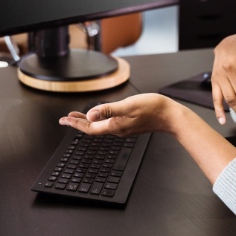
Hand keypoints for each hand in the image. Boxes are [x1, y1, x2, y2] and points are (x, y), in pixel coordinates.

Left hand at [59, 94, 179, 136]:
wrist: (171, 116)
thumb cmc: (153, 108)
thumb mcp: (128, 105)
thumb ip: (109, 110)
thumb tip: (90, 114)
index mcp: (115, 126)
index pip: (90, 127)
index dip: (76, 123)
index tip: (64, 120)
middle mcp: (118, 129)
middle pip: (93, 128)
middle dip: (78, 123)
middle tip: (65, 119)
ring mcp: (124, 128)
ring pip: (101, 126)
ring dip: (88, 121)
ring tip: (78, 116)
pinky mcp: (130, 125)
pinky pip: (109, 124)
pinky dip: (100, 120)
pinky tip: (100, 115)